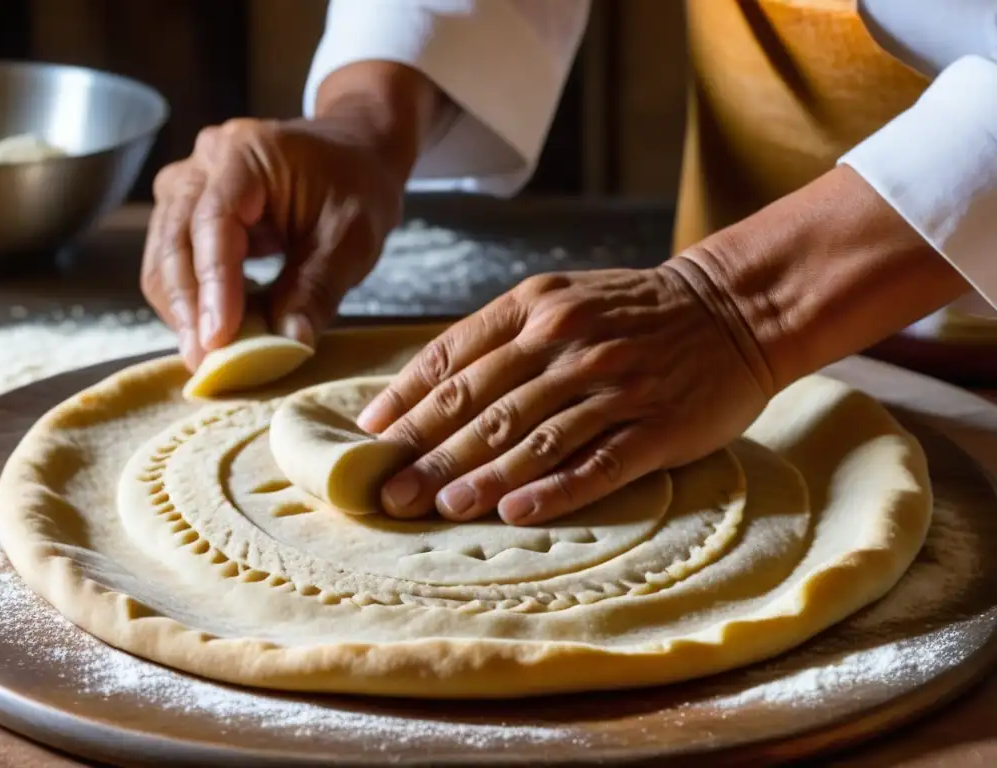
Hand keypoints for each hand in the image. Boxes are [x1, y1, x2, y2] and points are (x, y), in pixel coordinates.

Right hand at [140, 116, 404, 368]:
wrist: (354, 154)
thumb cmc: (357, 188)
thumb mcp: (353, 238)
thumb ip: (318, 288)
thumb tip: (288, 344)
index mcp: (246, 154)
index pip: (214, 222)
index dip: (214, 284)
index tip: (219, 338)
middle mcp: (204, 163)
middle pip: (175, 240)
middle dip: (188, 307)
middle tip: (206, 363)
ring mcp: (188, 185)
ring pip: (163, 256)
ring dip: (182, 310)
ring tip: (208, 356)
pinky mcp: (186, 212)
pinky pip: (172, 261)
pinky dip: (190, 301)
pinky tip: (214, 333)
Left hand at [357, 262, 774, 524]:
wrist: (733, 308)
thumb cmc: (633, 311)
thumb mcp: (563, 298)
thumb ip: (502, 337)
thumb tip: (432, 390)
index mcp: (536, 307)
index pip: (454, 357)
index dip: (407, 400)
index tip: (372, 437)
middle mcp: (569, 342)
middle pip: (484, 406)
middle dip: (428, 453)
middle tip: (388, 493)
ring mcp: (614, 385)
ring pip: (533, 438)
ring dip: (481, 476)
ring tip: (438, 508)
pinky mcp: (655, 426)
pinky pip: (597, 463)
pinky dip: (554, 489)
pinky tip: (517, 513)